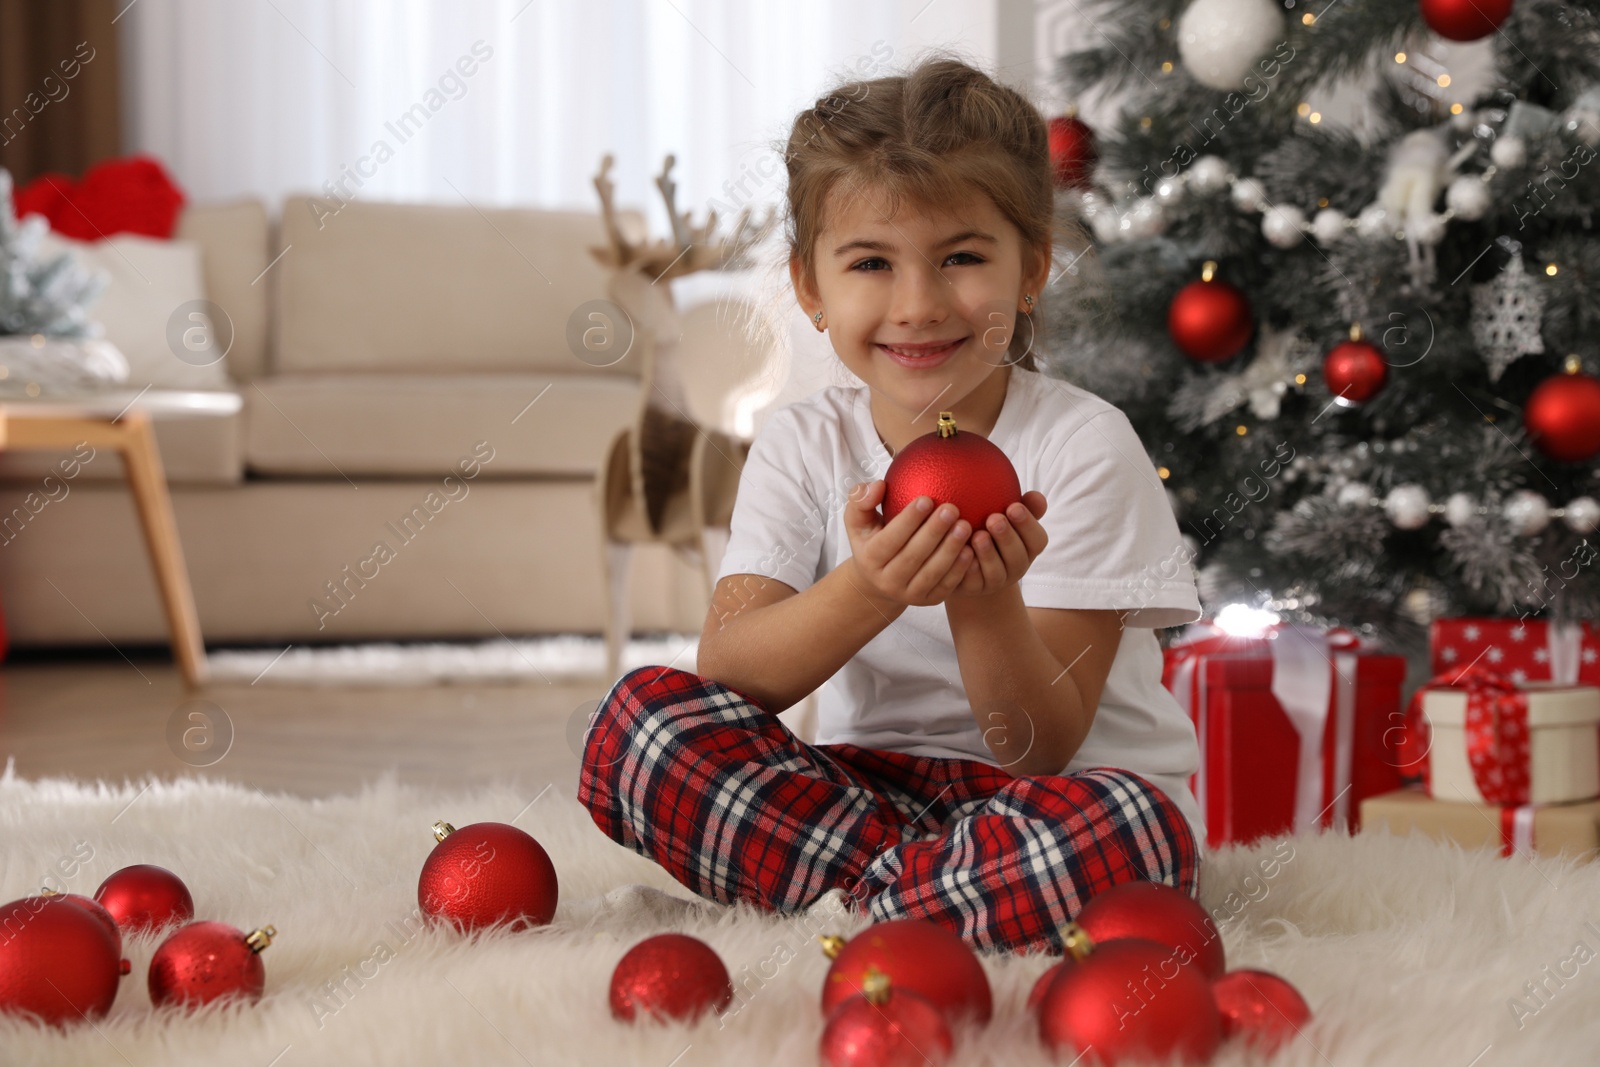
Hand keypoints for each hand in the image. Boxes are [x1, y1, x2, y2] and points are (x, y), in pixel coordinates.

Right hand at [843, 480, 973, 607]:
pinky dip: (959, 569)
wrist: (878, 583)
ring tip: (965, 526)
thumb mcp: (858, 521)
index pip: (889, 540)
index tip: (927, 499)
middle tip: (952, 509)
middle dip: (933, 532)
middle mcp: (887, 580)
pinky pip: (945, 586)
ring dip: (950, 550)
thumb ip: (861, 499)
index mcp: (869, 559)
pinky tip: (972, 550)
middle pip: (912, 557)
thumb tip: (879, 485)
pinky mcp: (927, 601)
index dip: (908, 521)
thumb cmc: (872, 541)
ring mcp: (908, 594)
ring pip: (931, 573)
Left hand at [948, 491, 1048, 599]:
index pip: (1037, 540)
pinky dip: (967, 569)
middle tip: (994, 519)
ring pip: (996, 572)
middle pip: (1017, 557)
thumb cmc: (992, 529)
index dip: (1027, 524)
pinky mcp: (974, 589)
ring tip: (977, 535)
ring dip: (988, 554)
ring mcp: (995, 581)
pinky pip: (972, 582)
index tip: (1013, 506)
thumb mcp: (1009, 517)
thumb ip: (1025, 506)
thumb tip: (1036, 496)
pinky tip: (961, 553)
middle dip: (1006, 537)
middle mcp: (1015, 567)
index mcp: (1028, 548)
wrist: (969, 560)